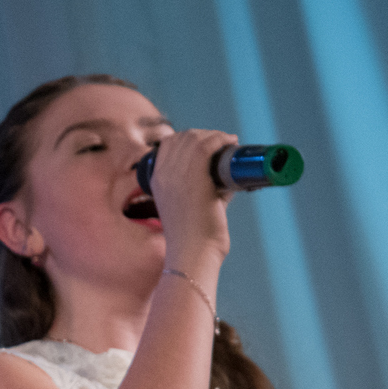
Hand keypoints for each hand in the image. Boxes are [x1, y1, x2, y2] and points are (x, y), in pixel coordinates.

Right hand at [146, 127, 235, 262]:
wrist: (192, 253)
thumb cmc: (194, 239)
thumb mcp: (190, 208)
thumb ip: (205, 192)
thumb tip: (226, 182)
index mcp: (156, 181)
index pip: (168, 145)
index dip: (188, 138)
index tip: (207, 143)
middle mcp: (164, 174)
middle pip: (182, 138)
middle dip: (204, 134)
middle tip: (222, 142)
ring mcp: (178, 175)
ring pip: (195, 138)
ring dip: (215, 135)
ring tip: (228, 141)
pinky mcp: (195, 178)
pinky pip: (206, 146)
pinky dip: (221, 139)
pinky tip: (231, 142)